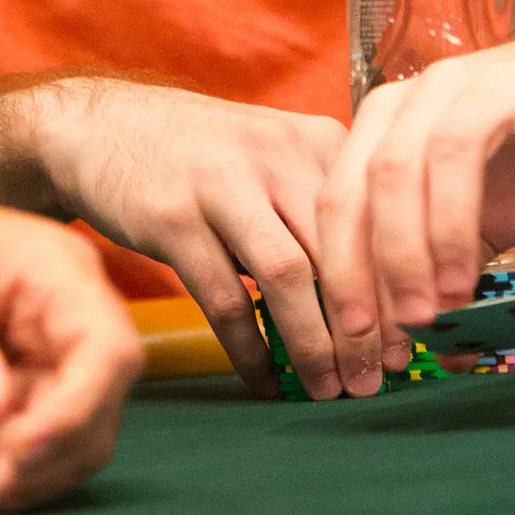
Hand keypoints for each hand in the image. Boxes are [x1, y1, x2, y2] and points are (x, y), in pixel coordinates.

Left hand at [0, 145, 141, 514]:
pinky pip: (3, 474)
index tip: (16, 456)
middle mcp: (71, 337)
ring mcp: (49, 384)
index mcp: (62, 278)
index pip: (106, 352)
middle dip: (7, 474)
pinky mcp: (18, 421)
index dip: (75, 412)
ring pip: (46, 467)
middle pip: (82, 429)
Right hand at [23, 80, 365, 400]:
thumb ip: (322, 210)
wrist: (103, 126)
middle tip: (376, 380)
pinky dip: (248, 347)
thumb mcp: (274, 157)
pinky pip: (221, 297)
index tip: (411, 346)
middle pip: (340, 250)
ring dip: (313, 343)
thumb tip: (383, 301)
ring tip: (328, 389)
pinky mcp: (171, 215)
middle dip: (364, 327)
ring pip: (287, 276)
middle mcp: (276, 154)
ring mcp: (221, 183)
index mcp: (316, 141)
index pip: (377, 222)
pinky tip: (263, 380)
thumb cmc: (205, 158)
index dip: (398, 291)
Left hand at [315, 0, 514, 367]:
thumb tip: (417, 337)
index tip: (353, 328)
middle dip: (394, 253)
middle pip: (391, 170)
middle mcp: (433, 90)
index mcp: (392, 115)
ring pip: (452, 150)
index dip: (343, 262)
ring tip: (458, 291)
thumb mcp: (465, 201)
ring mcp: (497, 83)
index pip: (344, 190)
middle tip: (413, 318)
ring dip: (450, 228)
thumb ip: (437, 255)